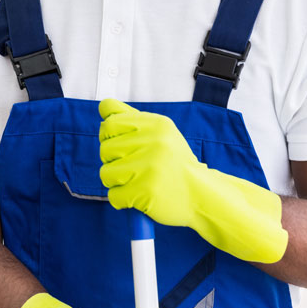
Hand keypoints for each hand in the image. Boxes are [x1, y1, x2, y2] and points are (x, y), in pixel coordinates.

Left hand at [98, 99, 286, 262]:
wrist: (203, 196)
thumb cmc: (175, 164)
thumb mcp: (160, 133)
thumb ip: (131, 118)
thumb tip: (103, 107)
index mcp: (156, 125)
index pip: (109, 122)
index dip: (109, 136)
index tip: (121, 144)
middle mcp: (153, 142)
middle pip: (105, 149)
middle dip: (114, 161)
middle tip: (134, 167)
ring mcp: (149, 167)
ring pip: (106, 173)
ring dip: (117, 182)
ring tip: (137, 182)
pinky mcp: (145, 191)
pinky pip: (113, 195)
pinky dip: (122, 200)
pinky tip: (139, 196)